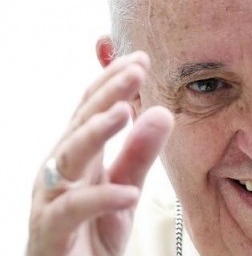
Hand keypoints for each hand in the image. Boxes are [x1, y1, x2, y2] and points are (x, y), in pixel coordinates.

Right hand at [26, 51, 173, 255]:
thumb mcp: (125, 187)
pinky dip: (101, 198)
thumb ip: (140, 154)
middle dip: (107, 93)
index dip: (113, 83)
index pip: (92, 109)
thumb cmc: (93, 230)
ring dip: (96, 132)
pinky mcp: (51, 231)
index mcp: (79, 156)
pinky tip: (128, 192)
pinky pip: (73, 210)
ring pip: (68, 156)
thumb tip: (161, 112)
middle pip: (80, 122)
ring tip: (125, 111)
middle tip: (135, 70)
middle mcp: (60, 170)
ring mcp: (51, 198)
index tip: (140, 59)